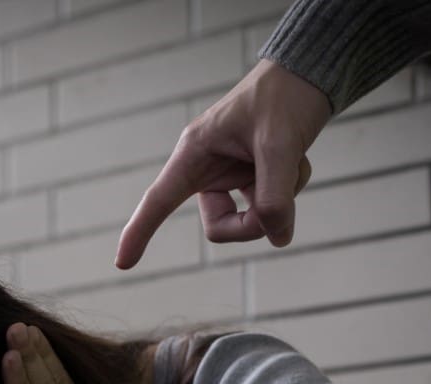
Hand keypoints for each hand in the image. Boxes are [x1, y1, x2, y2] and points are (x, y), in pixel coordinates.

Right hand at [115, 58, 331, 268]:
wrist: (308, 73)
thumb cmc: (285, 97)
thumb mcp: (281, 145)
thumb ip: (276, 196)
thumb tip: (278, 237)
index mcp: (195, 152)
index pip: (160, 199)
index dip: (140, 232)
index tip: (122, 264)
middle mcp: (207, 168)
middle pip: (220, 225)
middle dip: (255, 220)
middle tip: (285, 200)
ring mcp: (230, 175)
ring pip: (250, 219)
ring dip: (281, 198)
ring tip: (294, 161)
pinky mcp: (251, 177)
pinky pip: (270, 205)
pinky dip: (292, 187)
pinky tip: (297, 158)